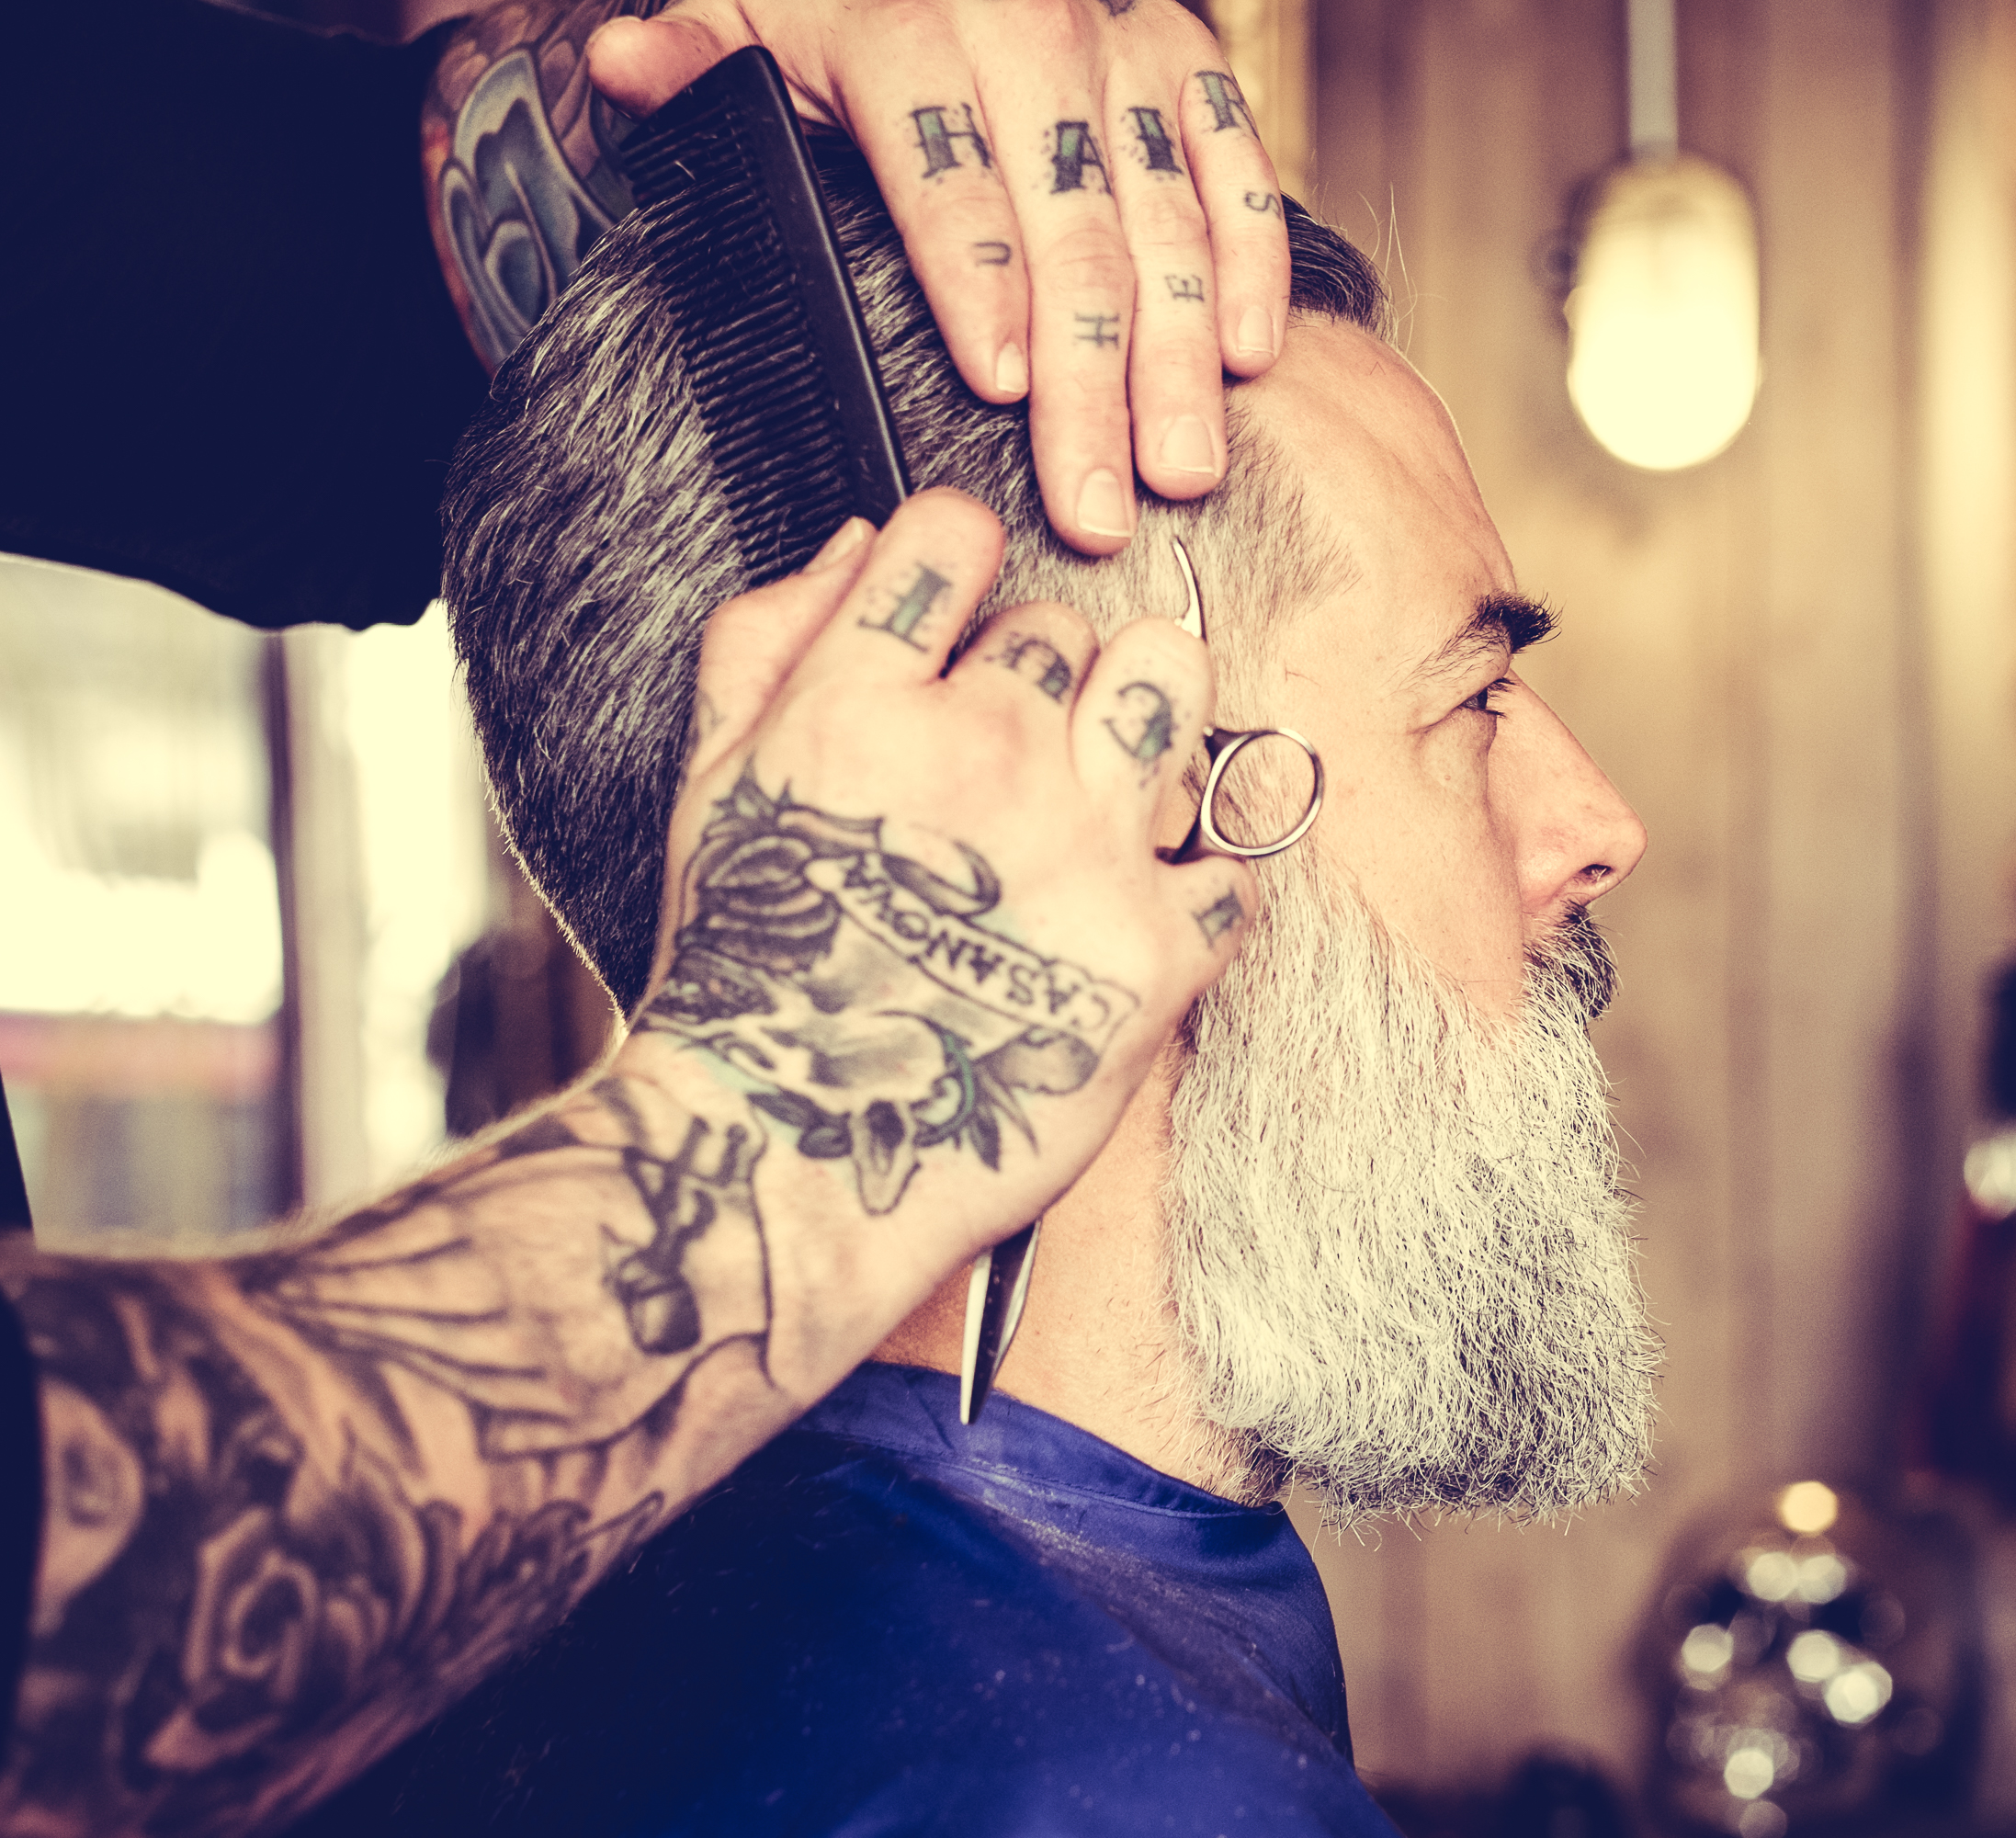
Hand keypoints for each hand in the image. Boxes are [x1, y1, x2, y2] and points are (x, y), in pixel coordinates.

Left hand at [588, 0, 1290, 556]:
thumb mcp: (750, 8)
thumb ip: (701, 57)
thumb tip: (634, 64)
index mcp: (911, 31)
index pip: (949, 178)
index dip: (977, 283)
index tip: (999, 385)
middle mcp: (1031, 39)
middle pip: (1071, 231)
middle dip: (1091, 380)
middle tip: (1096, 501)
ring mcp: (1121, 52)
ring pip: (1165, 221)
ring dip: (1182, 356)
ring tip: (1182, 468)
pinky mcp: (1186, 62)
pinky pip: (1235, 166)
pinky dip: (1254, 260)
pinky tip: (1254, 360)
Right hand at [624, 489, 1253, 1293]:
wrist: (789, 1157)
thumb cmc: (744, 977)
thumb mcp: (708, 785)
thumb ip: (769, 639)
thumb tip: (867, 540)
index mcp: (860, 703)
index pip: (952, 534)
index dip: (962, 560)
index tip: (964, 613)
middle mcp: (984, 752)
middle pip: (1073, 626)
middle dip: (1049, 679)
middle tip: (1014, 765)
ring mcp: (1082, 848)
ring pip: (1174, 691)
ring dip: (1145, 731)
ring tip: (1099, 803)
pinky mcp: (1156, 951)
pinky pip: (1230, 857)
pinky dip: (1197, 882)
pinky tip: (1130, 915)